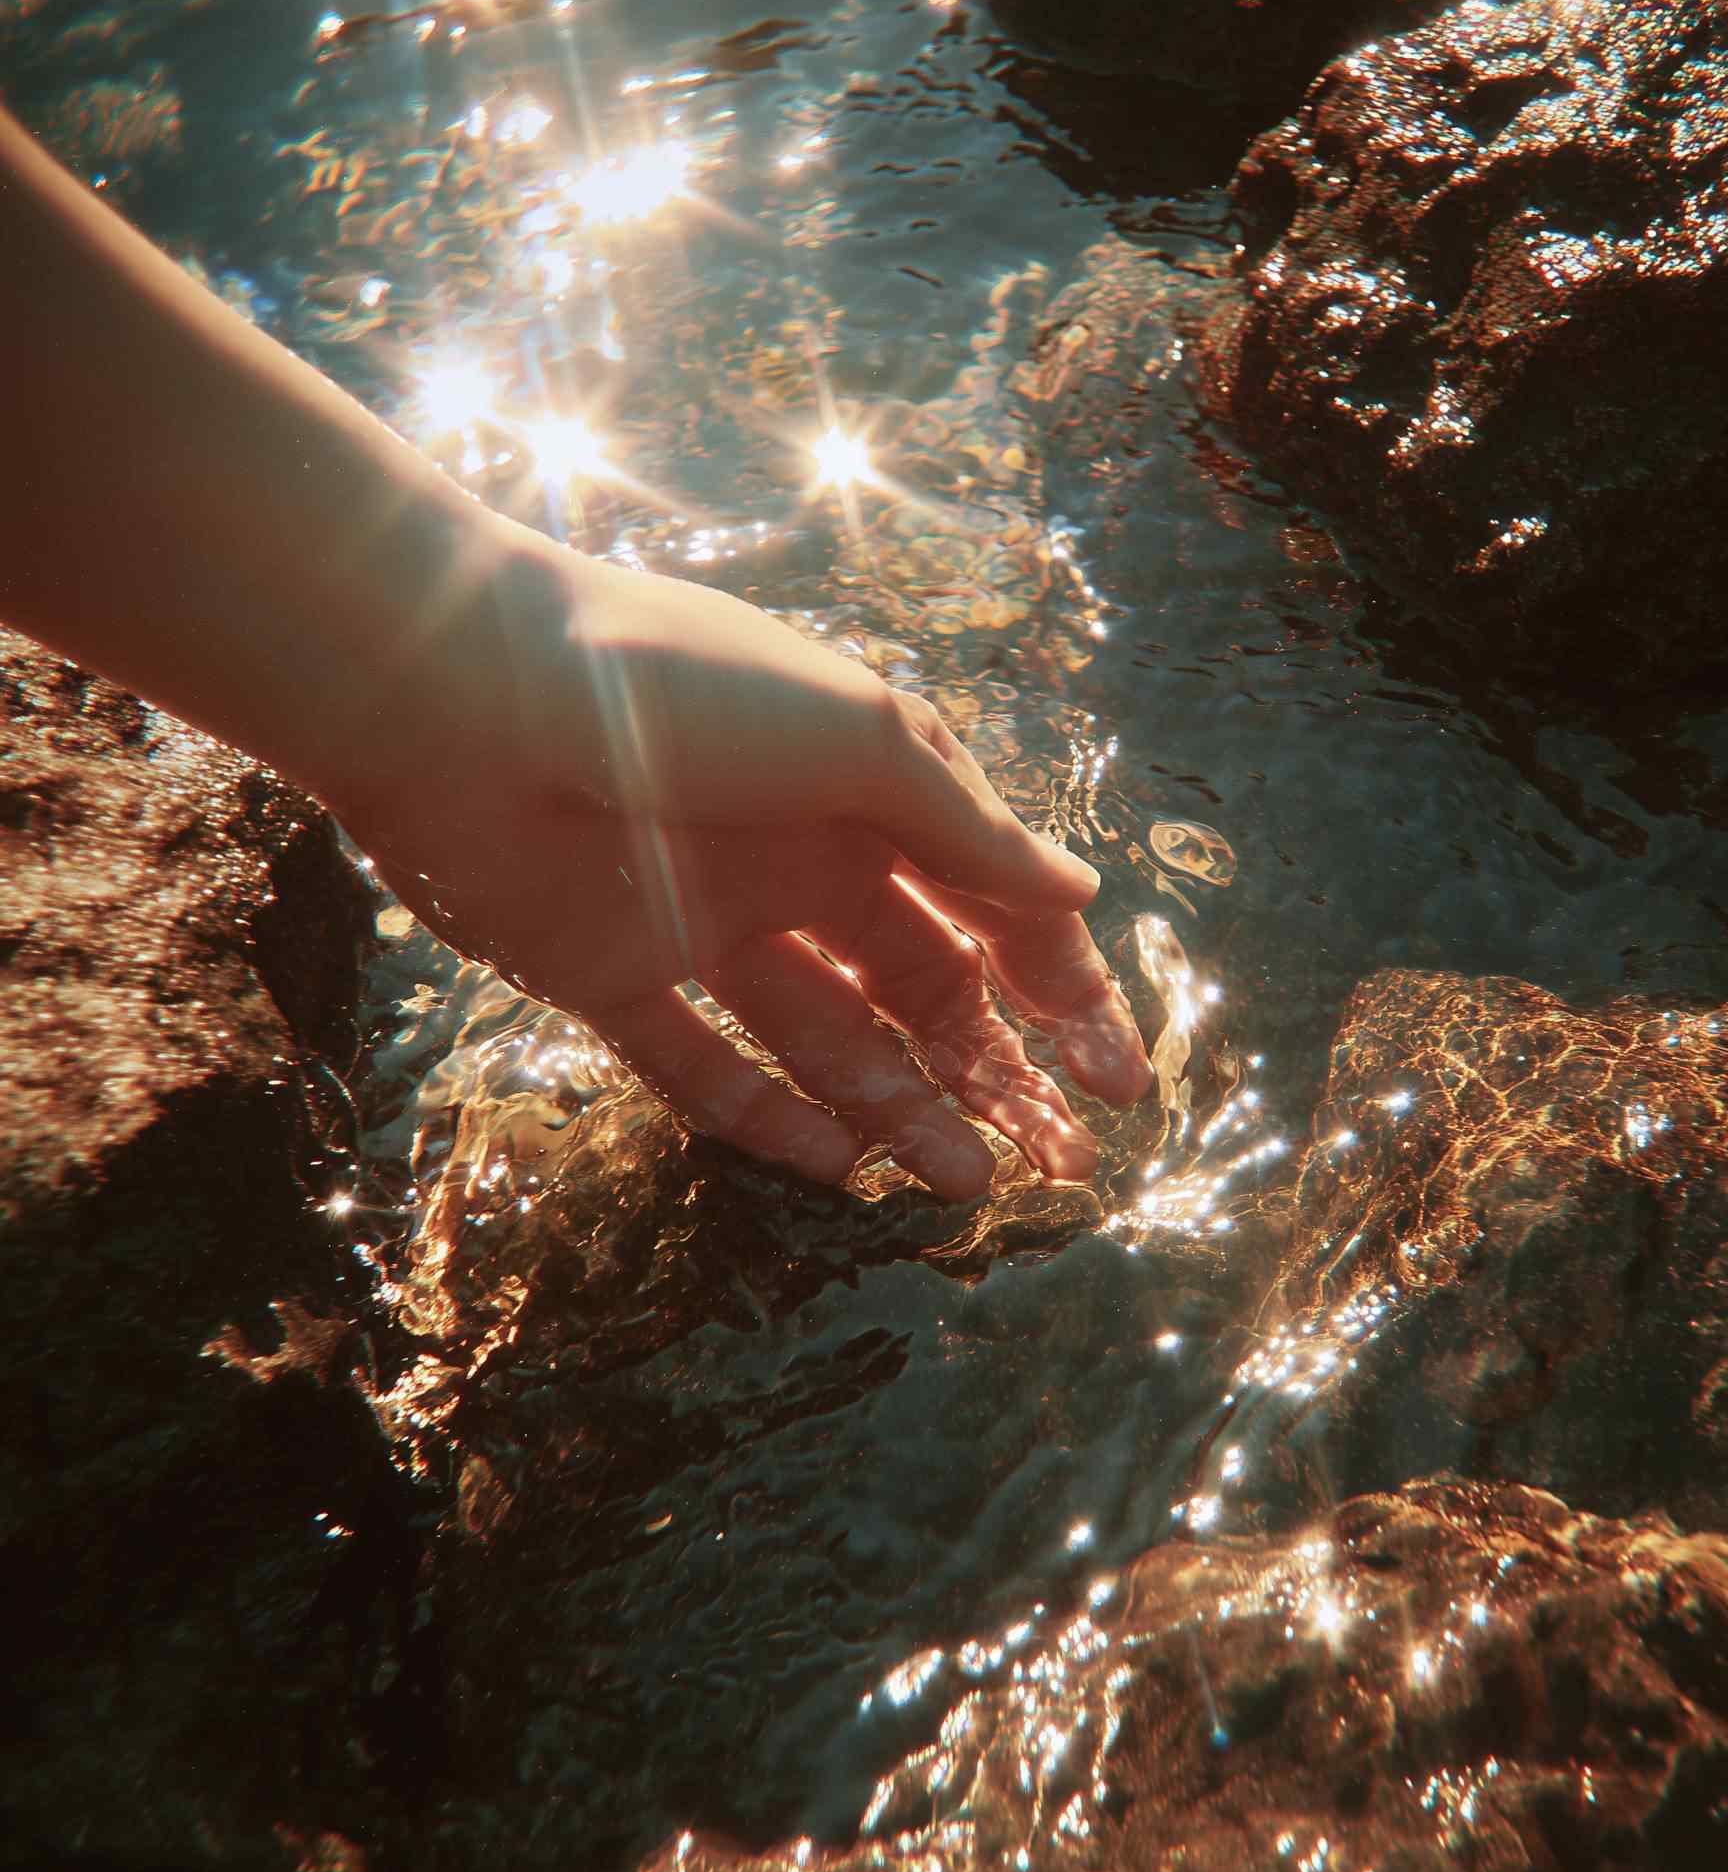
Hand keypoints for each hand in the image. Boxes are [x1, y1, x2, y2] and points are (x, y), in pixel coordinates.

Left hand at [333, 529, 1152, 1197]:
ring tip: (968, 1182)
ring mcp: (703, 923)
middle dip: (993, 1070)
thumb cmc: (681, 689)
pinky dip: (772, 1120)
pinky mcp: (610, 977)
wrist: (465, 693)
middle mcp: (793, 858)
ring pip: (827, 1039)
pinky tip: (844, 1168)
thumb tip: (1081, 893)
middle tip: (1057, 1161)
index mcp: (865, 790)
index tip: (1116, 1079)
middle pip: (918, 986)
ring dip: (904, 1108)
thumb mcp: (859, 739)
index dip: (1059, 990)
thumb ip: (969, 830)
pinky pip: (704, 1068)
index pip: (987, 905)